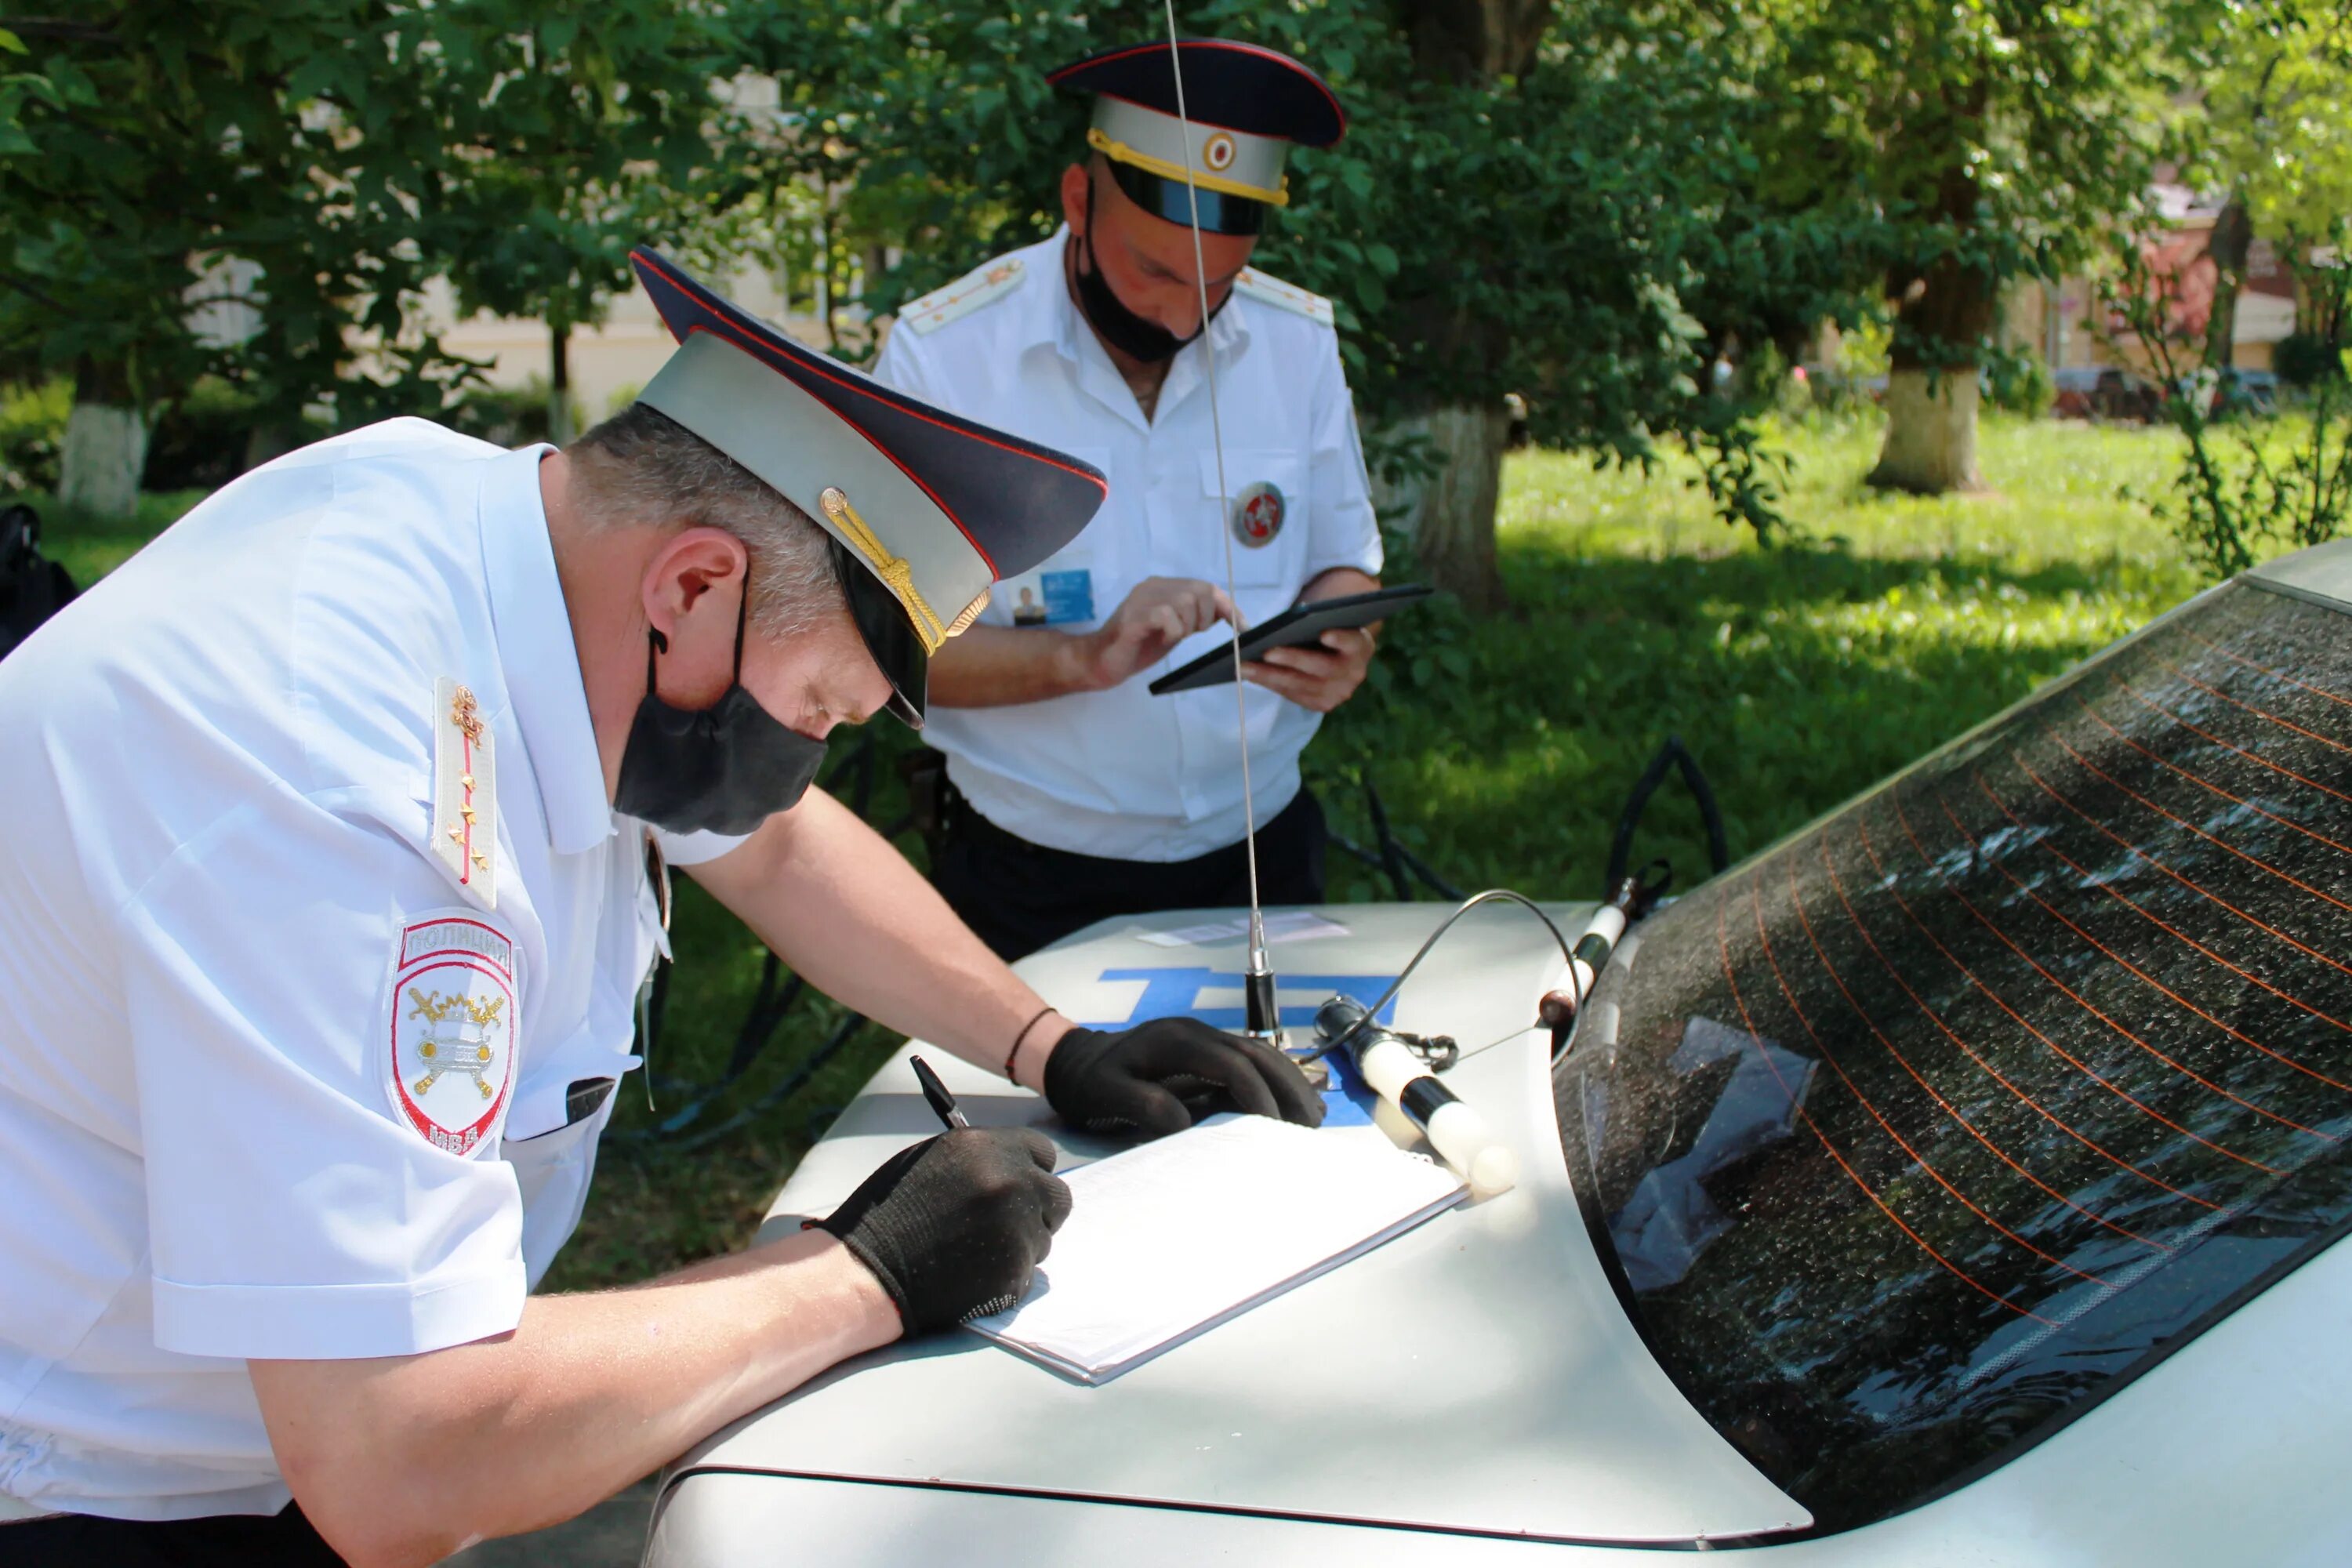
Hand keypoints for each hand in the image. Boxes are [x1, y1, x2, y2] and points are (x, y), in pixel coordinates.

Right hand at [814, 1127, 1071, 1333]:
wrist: (866, 1271)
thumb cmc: (887, 1215)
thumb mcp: (931, 1162)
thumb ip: (981, 1159)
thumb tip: (1016, 1165)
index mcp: (986, 1147)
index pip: (1043, 1153)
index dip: (1031, 1171)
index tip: (1020, 1185)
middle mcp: (1010, 1181)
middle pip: (1057, 1196)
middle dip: (1038, 1210)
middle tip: (1007, 1224)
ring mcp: (1017, 1227)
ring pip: (1043, 1237)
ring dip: (1020, 1245)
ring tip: (972, 1252)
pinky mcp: (1015, 1270)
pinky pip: (1027, 1272)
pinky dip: (1006, 1276)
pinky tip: (969, 1275)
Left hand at [1042, 1016, 1326, 1139]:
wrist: (1079, 1060)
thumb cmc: (1090, 1081)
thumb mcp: (1103, 1093)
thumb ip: (1140, 1103)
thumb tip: (1184, 1120)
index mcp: (1177, 1040)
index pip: (1231, 1063)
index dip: (1257, 1094)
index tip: (1273, 1128)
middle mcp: (1199, 1033)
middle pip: (1257, 1054)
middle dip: (1287, 1088)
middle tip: (1310, 1126)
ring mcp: (1206, 1039)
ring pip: (1261, 1055)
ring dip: (1290, 1084)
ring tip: (1313, 1118)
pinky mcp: (1209, 1052)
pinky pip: (1253, 1062)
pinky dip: (1278, 1082)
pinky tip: (1297, 1103)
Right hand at [1078, 576, 1236, 689]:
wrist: (1100, 662)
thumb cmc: (1137, 647)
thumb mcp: (1174, 630)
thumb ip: (1194, 618)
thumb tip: (1229, 616)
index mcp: (1163, 587)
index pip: (1206, 587)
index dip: (1228, 607)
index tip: (1242, 628)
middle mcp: (1153, 586)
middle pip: (1200, 591)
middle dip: (1205, 618)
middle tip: (1188, 634)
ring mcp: (1142, 599)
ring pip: (1186, 601)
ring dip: (1187, 626)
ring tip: (1170, 637)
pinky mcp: (1134, 616)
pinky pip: (1167, 616)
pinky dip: (1172, 631)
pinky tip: (1160, 639)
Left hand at [1243, 625, 1376, 712]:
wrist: (1340, 657)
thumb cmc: (1329, 629)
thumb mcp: (1331, 622)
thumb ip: (1319, 620)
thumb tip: (1292, 618)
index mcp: (1361, 646)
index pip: (1353, 642)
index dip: (1340, 639)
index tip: (1324, 633)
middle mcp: (1354, 673)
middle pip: (1322, 667)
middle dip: (1292, 659)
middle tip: (1266, 651)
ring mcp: (1339, 693)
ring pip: (1302, 685)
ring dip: (1270, 675)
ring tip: (1245, 665)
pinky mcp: (1323, 705)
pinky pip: (1293, 695)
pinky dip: (1270, 684)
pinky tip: (1250, 675)